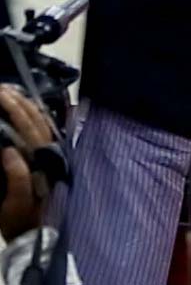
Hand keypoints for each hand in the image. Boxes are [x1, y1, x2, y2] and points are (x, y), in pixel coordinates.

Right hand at [0, 86, 53, 241]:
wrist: (37, 235)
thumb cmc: (22, 220)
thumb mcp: (14, 204)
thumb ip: (16, 177)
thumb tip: (9, 150)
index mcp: (40, 159)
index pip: (27, 125)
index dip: (13, 107)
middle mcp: (50, 151)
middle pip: (35, 118)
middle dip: (18, 100)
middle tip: (1, 87)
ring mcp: (51, 153)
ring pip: (41, 121)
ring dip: (27, 105)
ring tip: (12, 92)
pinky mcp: (50, 158)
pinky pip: (46, 130)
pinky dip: (37, 117)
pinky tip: (30, 110)